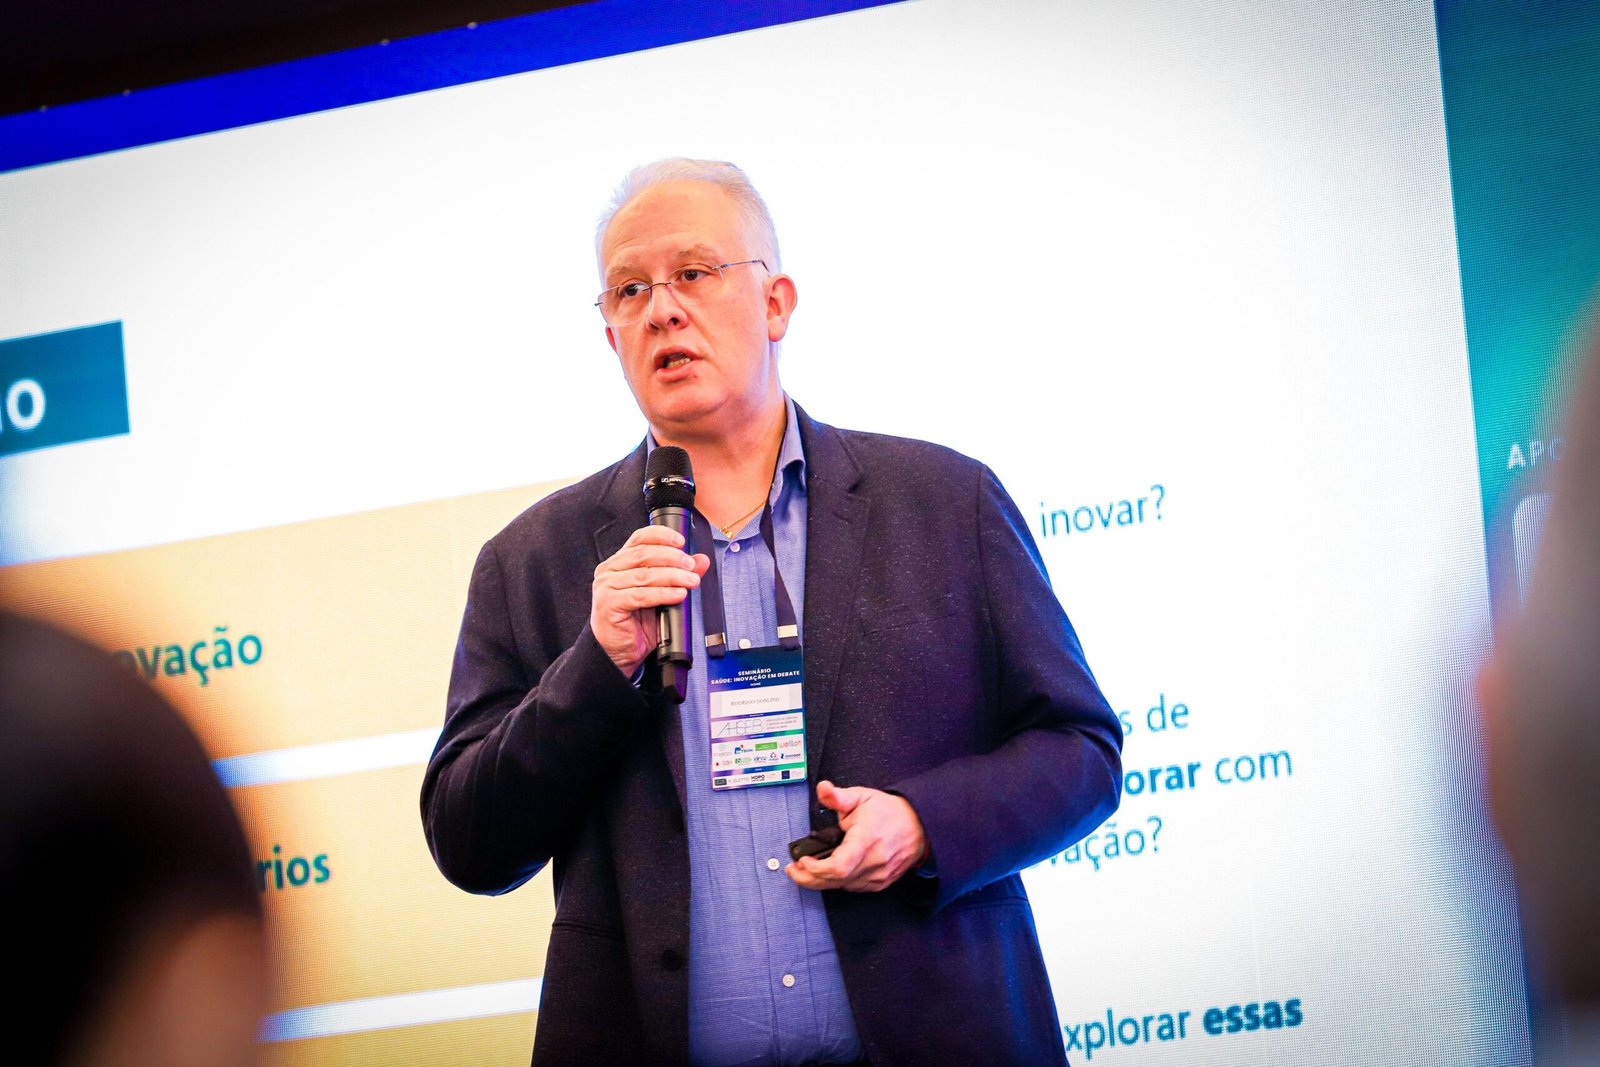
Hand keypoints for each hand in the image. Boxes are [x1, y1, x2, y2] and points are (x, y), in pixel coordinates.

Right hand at [590, 525, 709, 677]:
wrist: (618, 652)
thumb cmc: (635, 623)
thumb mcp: (661, 595)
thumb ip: (679, 574)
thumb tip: (701, 560)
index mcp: (619, 562)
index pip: (639, 538)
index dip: (661, 536)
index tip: (681, 541)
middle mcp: (609, 571)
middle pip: (643, 554)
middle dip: (672, 558)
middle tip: (691, 566)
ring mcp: (606, 586)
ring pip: (644, 575)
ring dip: (672, 576)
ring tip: (691, 581)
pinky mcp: (609, 604)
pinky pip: (640, 595)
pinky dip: (663, 594)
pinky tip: (678, 594)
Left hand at [785, 780, 927, 892]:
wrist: (920, 826)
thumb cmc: (891, 812)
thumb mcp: (862, 796)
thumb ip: (838, 796)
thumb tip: (822, 789)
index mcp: (867, 840)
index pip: (838, 866)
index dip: (815, 868)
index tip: (802, 860)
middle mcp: (874, 861)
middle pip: (835, 881)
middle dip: (809, 878)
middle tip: (794, 870)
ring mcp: (878, 875)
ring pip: (842, 887)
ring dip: (821, 881)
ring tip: (807, 869)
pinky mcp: (880, 882)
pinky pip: (853, 887)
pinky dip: (838, 882)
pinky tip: (830, 872)